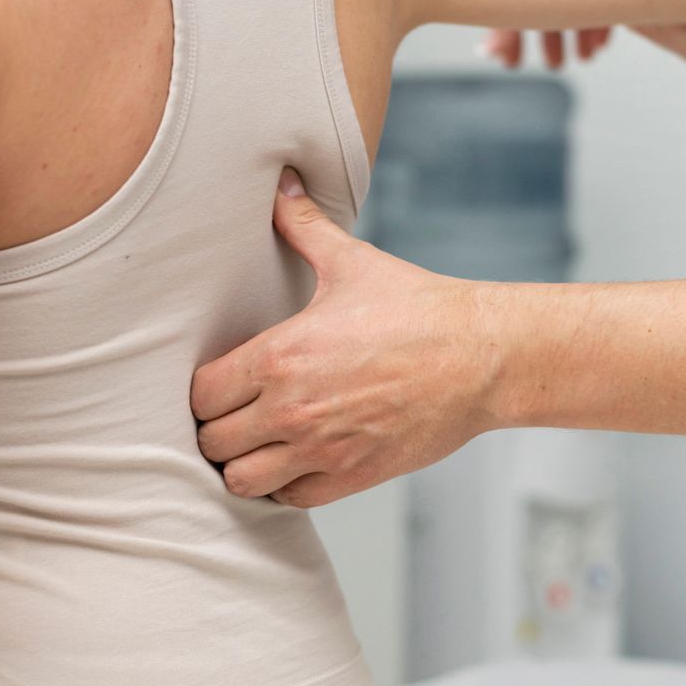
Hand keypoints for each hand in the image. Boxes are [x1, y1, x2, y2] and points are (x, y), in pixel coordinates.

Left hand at [191, 170, 501, 507]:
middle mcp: (291, 408)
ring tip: (258, 444)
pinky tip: (294, 461)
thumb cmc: (418, 308)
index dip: (204, 391)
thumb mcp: (352, 261)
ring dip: (243, 464)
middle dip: (218, 429)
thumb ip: (303, 226)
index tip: (222, 383)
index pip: (201, 393)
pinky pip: (289, 499)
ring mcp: (321, 449)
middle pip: (212, 441)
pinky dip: (283, 486)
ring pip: (241, 481)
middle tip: (236, 414)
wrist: (483, 357)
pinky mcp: (351, 476)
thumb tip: (282, 185)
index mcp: (279, 356)